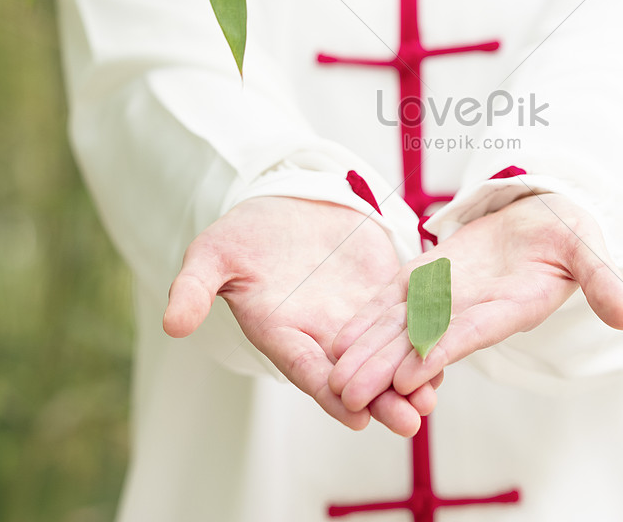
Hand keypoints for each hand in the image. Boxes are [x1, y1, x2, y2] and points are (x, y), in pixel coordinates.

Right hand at [162, 196, 441, 436]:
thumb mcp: (213, 254)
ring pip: (387, 352)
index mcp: (283, 332)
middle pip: (356, 374)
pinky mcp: (385, 287)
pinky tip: (451, 344)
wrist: (284, 201)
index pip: (307, 369)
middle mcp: (323, 333)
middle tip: (410, 421)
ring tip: (435, 395)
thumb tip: (171, 324)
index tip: (353, 413)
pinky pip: (410, 313)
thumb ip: (195, 289)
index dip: (329, 390)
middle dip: (382, 399)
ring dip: (411, 375)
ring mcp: (357, 313)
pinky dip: (427, 330)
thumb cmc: (243, 233)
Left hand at [327, 193, 622, 411]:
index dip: (439, 351)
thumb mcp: (588, 249)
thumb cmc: (569, 231)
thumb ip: (601, 281)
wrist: (545, 215)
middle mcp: (472, 310)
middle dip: (385, 368)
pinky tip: (338, 338)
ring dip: (367, 352)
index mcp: (507, 307)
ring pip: (400, 328)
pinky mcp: (431, 279)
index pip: (468, 332)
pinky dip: (368, 320)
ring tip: (332, 377)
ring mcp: (448, 297)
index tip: (410, 374)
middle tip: (348, 393)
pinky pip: (393, 302)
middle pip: (422, 341)